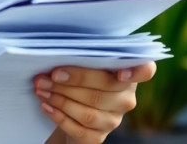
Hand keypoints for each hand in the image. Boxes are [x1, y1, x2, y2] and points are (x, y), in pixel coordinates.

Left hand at [35, 62, 156, 143]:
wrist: (71, 111)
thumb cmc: (78, 79)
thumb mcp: (84, 64)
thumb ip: (82, 55)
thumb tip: (59, 51)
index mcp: (127, 74)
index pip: (145, 71)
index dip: (136, 72)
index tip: (120, 74)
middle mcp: (126, 99)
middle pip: (103, 89)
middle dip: (71, 81)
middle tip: (46, 75)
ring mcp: (113, 120)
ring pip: (88, 111)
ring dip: (60, 99)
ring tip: (41, 88)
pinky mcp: (98, 137)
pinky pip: (78, 128)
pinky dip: (59, 116)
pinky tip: (46, 105)